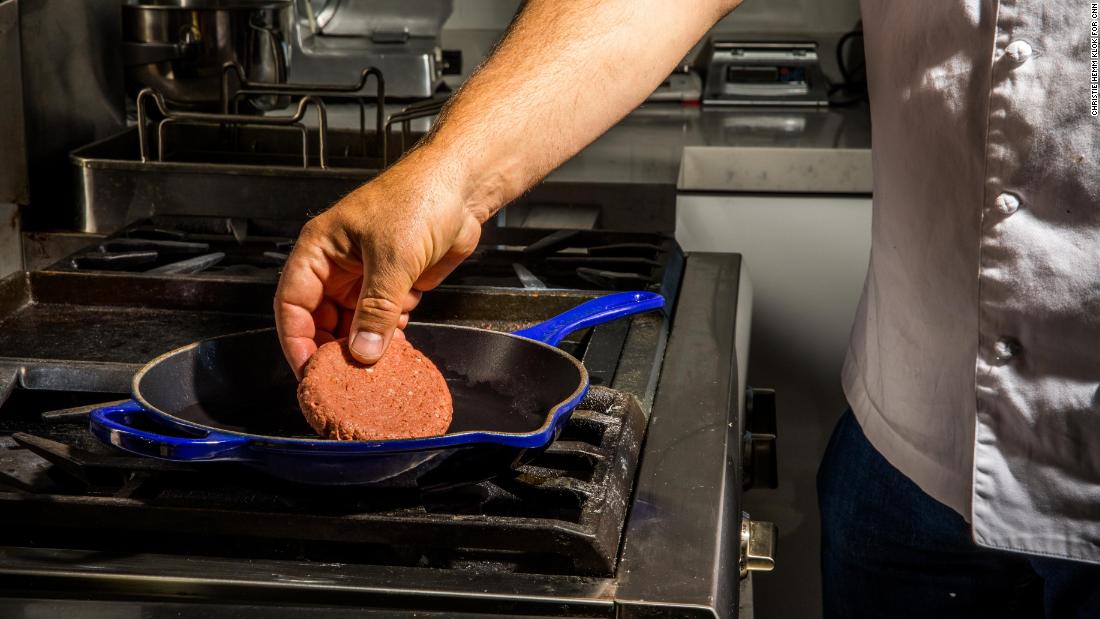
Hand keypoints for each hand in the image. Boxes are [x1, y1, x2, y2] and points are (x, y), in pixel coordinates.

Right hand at [274, 157, 486, 377]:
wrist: (463, 188)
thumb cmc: (419, 198)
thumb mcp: (393, 258)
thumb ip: (377, 309)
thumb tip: (363, 351)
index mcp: (320, 249)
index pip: (292, 303)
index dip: (296, 340)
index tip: (309, 371)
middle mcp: (338, 265)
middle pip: (320, 320)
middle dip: (332, 349)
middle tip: (345, 377)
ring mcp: (366, 276)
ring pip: (352, 324)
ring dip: (363, 346)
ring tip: (374, 368)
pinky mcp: (394, 285)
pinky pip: (381, 321)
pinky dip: (388, 336)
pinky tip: (398, 346)